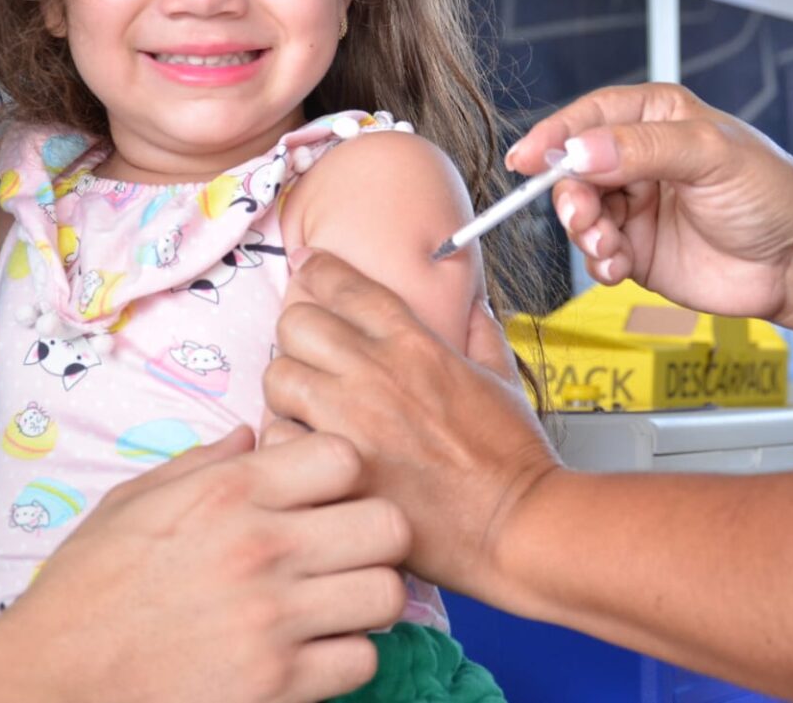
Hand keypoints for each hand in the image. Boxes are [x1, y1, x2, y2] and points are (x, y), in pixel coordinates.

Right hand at [0, 426, 409, 702]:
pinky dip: (346, 658)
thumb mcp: (130, 504)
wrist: (47, 682)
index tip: (324, 496)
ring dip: (369, 599)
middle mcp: (260, 549)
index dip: (343, 475)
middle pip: (388, 524)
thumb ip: (201, 463)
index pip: (346, 457)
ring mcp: (273, 622)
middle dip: (376, 536)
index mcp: (228, 494)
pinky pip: (363, 660)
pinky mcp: (277, 687)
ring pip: (389, 595)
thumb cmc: (84, 591)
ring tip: (336, 603)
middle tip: (347, 551)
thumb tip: (252, 434)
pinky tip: (313, 651)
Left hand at [265, 252, 560, 604]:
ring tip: (302, 408)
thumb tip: (472, 306)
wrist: (515, 523)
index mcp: (414, 342)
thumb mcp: (502, 378)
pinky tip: (305, 453)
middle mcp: (374, 371)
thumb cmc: (512, 455)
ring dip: (285, 389)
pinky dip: (284, 444)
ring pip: (277, 375)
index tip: (307, 270)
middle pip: (295, 320)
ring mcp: (350, 420)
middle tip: (309, 358)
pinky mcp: (336, 468)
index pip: (342, 282)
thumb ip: (479, 334)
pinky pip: (278, 438)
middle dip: (296, 335)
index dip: (316, 271)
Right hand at [507, 83, 792, 323]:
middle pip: (575, 168)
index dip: (554, 134)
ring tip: (611, 247)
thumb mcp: (710, 155)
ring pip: (581, 213)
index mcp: (657, 117)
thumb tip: (579, 150)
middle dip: (571, 194)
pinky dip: (599, 262)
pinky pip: (596, 253)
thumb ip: (643, 148)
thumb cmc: (772, 195)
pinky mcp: (637, 249)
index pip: (591, 117)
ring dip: (585, 231)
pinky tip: (620, 266)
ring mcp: (636, 205)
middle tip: (583, 216)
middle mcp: (640, 158)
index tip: (526, 158)